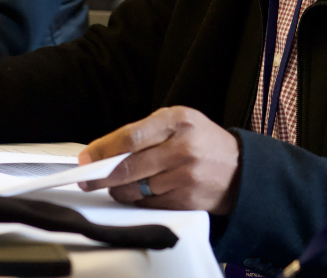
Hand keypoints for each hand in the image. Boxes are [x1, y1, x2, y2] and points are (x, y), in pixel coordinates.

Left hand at [77, 107, 239, 213]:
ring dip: (120, 190)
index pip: (130, 137)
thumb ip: (145, 132)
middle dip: (100, 176)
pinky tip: (144, 193)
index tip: (86, 158)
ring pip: (134, 190)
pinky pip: (148, 205)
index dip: (103, 150)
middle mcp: (182, 147)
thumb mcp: (180, 123)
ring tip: (119, 185)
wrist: (240, 169)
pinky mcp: (186, 200)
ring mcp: (184, 176)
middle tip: (87, 179)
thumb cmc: (203, 142)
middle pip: (127, 167)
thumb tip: (104, 151)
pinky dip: (139, 201)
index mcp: (178, 120)